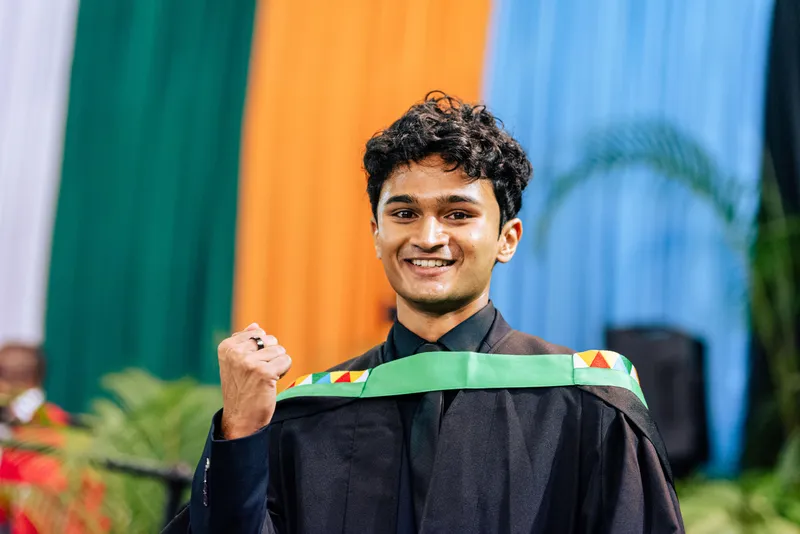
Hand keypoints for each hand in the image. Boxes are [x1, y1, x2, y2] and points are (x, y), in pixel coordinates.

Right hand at [218, 323, 291, 439]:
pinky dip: (284, 372)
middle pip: (270, 340)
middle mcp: (235, 352)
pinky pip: (286, 361)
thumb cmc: (241, 390)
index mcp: (226, 346)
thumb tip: (255, 325)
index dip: (261, 350)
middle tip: (258, 375)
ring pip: (280, 351)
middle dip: (271, 356)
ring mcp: (249, 362)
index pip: (258, 333)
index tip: (250, 367)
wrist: (240, 419)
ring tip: (264, 380)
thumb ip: (245, 343)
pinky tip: (271, 383)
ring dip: (277, 365)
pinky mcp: (263, 372)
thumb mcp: (236, 364)